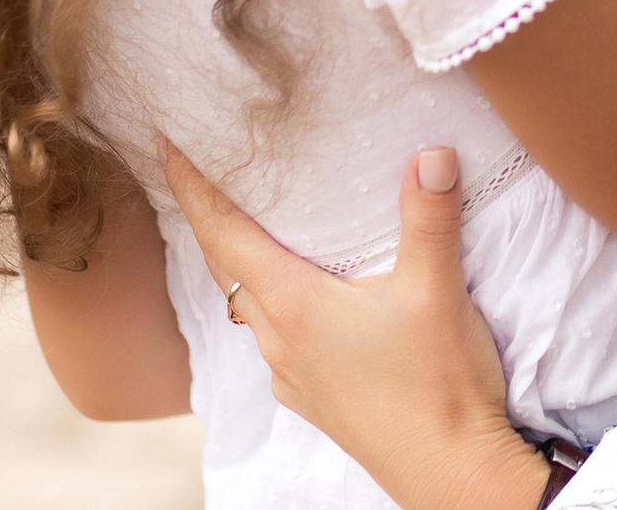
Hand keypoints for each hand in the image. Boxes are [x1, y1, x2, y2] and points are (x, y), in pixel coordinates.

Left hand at [162, 142, 547, 509]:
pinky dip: (274, 304)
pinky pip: (275, 339)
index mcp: (295, 304)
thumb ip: (430, 218)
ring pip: (249, 306)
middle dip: (213, 217)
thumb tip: (433, 152)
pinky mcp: (313, 397)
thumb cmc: (439, 385)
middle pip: (228, 267)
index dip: (193, 186)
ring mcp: (292, 374)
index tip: (166, 144)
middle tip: (207, 170)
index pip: (225, 233)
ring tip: (257, 227)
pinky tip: (303, 300)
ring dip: (244, 263)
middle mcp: (279, 339)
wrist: (450, 473)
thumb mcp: (438, 291)